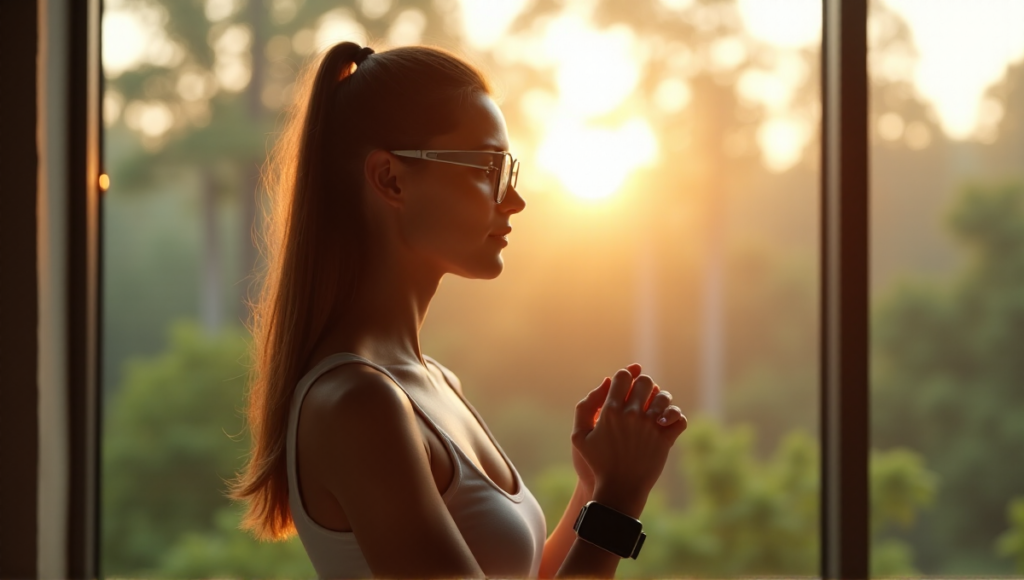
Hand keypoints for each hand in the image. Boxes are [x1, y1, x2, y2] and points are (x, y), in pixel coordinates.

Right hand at [571, 367, 686, 516]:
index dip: (626, 377)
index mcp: (610, 410)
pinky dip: (676, 418)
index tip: (627, 386)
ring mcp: (650, 426)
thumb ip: (584, 407)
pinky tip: (667, 424)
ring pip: (664, 397)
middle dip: (644, 386)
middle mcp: (632, 415)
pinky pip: (679, 418)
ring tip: (655, 411)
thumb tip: (605, 382)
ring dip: (661, 401)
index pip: (623, 376)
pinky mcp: (665, 439)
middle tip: (643, 398)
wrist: (619, 488)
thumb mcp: (579, 436)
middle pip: (646, 381)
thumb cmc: (596, 463)